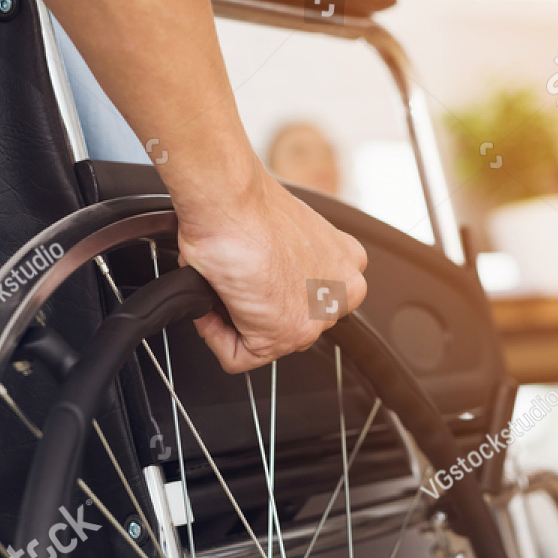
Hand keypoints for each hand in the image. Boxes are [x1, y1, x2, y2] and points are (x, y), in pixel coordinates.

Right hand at [177, 161, 367, 372]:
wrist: (230, 200)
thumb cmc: (246, 206)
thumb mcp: (283, 235)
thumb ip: (286, 263)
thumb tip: (261, 279)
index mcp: (346, 264)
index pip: (307, 299)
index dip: (268, 291)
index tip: (251, 277)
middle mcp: (341, 292)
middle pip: (286, 322)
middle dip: (253, 309)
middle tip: (232, 282)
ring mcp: (316, 317)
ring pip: (262, 340)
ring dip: (231, 320)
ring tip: (221, 286)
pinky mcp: (284, 335)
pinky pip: (237, 357)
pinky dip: (214, 335)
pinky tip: (212, 304)